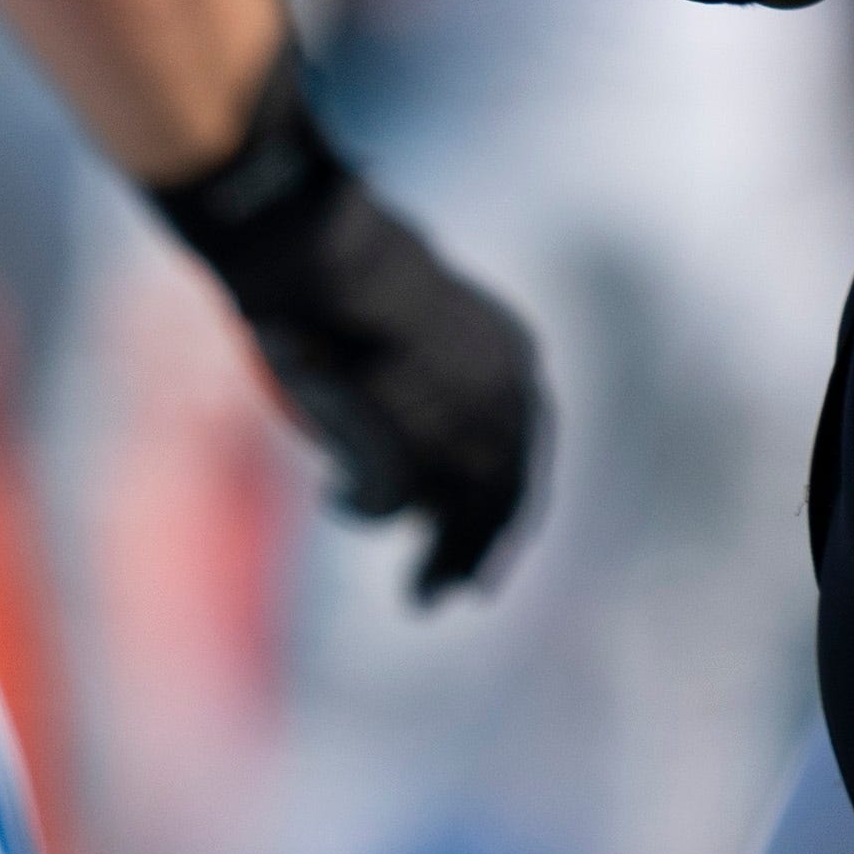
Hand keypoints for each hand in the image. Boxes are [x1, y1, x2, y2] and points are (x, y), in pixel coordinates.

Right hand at [147, 56, 545, 599]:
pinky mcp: (412, 463)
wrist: (326, 257)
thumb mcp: (417, 306)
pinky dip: (363, 508)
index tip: (498, 534)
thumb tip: (416, 406)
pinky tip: (336, 495)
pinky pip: (386, 504)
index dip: (513, 498)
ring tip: (421, 596)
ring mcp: (463, 438)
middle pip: (507, 497)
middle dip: (485, 550)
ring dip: (444, 563)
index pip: (527, 445)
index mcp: (516, 358)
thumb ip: (433, 363)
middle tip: (457, 593)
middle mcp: (507, 405)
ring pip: (461, 520)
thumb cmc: (352, 259)